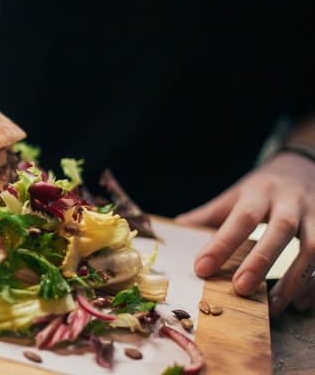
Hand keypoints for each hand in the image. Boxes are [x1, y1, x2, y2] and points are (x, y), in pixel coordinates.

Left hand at [175, 152, 314, 316]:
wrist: (302, 168)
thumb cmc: (261, 190)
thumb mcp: (233, 196)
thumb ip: (207, 216)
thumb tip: (174, 230)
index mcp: (259, 193)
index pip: (240, 218)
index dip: (221, 244)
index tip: (202, 268)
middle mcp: (290, 201)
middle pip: (280, 229)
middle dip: (261, 261)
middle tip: (240, 289)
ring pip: (314, 246)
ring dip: (295, 279)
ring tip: (274, 306)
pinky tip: (300, 303)